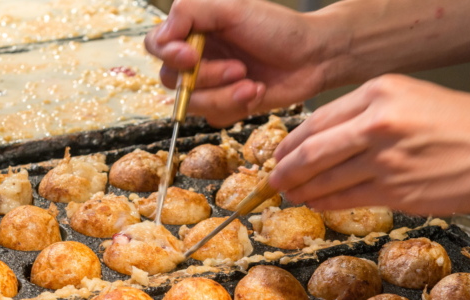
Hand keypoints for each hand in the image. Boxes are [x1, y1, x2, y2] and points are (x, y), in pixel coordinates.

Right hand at [144, 0, 331, 125]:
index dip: (168, 54)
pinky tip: (257, 92)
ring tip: (253, 84)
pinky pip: (214, 117)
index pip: (155, 44)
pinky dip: (237, 107)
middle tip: (239, 68)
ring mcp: (211, 84)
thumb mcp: (232, 7)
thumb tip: (163, 36)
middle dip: (208, 79)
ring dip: (225, 96)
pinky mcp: (226, 105)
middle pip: (172, 80)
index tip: (192, 56)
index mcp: (193, 29)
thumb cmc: (277, 27)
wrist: (313, 57)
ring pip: (193, 104)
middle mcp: (197, 57)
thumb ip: (190, 11)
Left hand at [270, 74, 469, 214]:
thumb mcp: (411, 98)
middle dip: (285, 170)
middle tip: (271, 181)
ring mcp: (386, 158)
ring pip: (327, 179)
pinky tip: (318, 204)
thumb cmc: (465, 123)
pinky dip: (328, 203)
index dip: (291, 143)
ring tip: (290, 195)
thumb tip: (326, 140)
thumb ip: (367, 115)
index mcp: (379, 93)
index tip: (279, 154)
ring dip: (303, 191)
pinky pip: (349, 199)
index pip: (318, 121)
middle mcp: (378, 123)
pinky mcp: (398, 190)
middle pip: (313, 151)